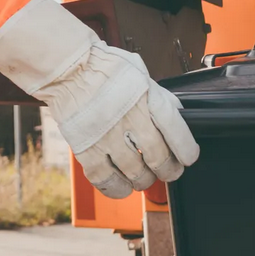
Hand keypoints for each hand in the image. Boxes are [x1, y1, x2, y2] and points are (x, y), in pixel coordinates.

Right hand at [35, 42, 197, 198]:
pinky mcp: (86, 147)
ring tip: (142, 177)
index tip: (187, 158)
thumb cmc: (102, 67)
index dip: (186, 151)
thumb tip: (177, 114)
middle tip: (168, 171)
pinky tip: (120, 186)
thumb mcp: (139, 74)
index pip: (177, 133)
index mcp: (147, 98)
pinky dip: (116, 188)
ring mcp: (107, 135)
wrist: (66, 67)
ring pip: (136, 173)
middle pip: (159, 159)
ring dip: (143, 179)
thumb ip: (158, 96)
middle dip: (168, 170)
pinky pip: (105, 178)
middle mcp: (130, 118)